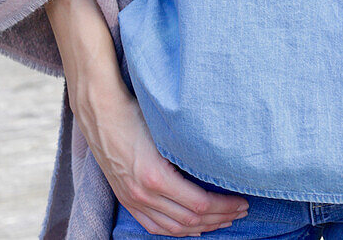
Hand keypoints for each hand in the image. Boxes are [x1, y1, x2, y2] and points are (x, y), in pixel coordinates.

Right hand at [74, 78, 248, 235]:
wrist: (100, 114)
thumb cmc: (135, 114)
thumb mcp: (165, 130)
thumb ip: (188, 150)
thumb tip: (219, 160)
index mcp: (156, 177)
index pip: (199, 204)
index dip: (224, 206)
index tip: (242, 200)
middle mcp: (144, 195)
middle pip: (190, 220)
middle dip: (219, 218)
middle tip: (241, 211)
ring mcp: (133, 200)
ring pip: (173, 228)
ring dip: (202, 227)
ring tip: (223, 221)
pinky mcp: (127, 200)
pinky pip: (154, 226)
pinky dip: (177, 231)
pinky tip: (191, 228)